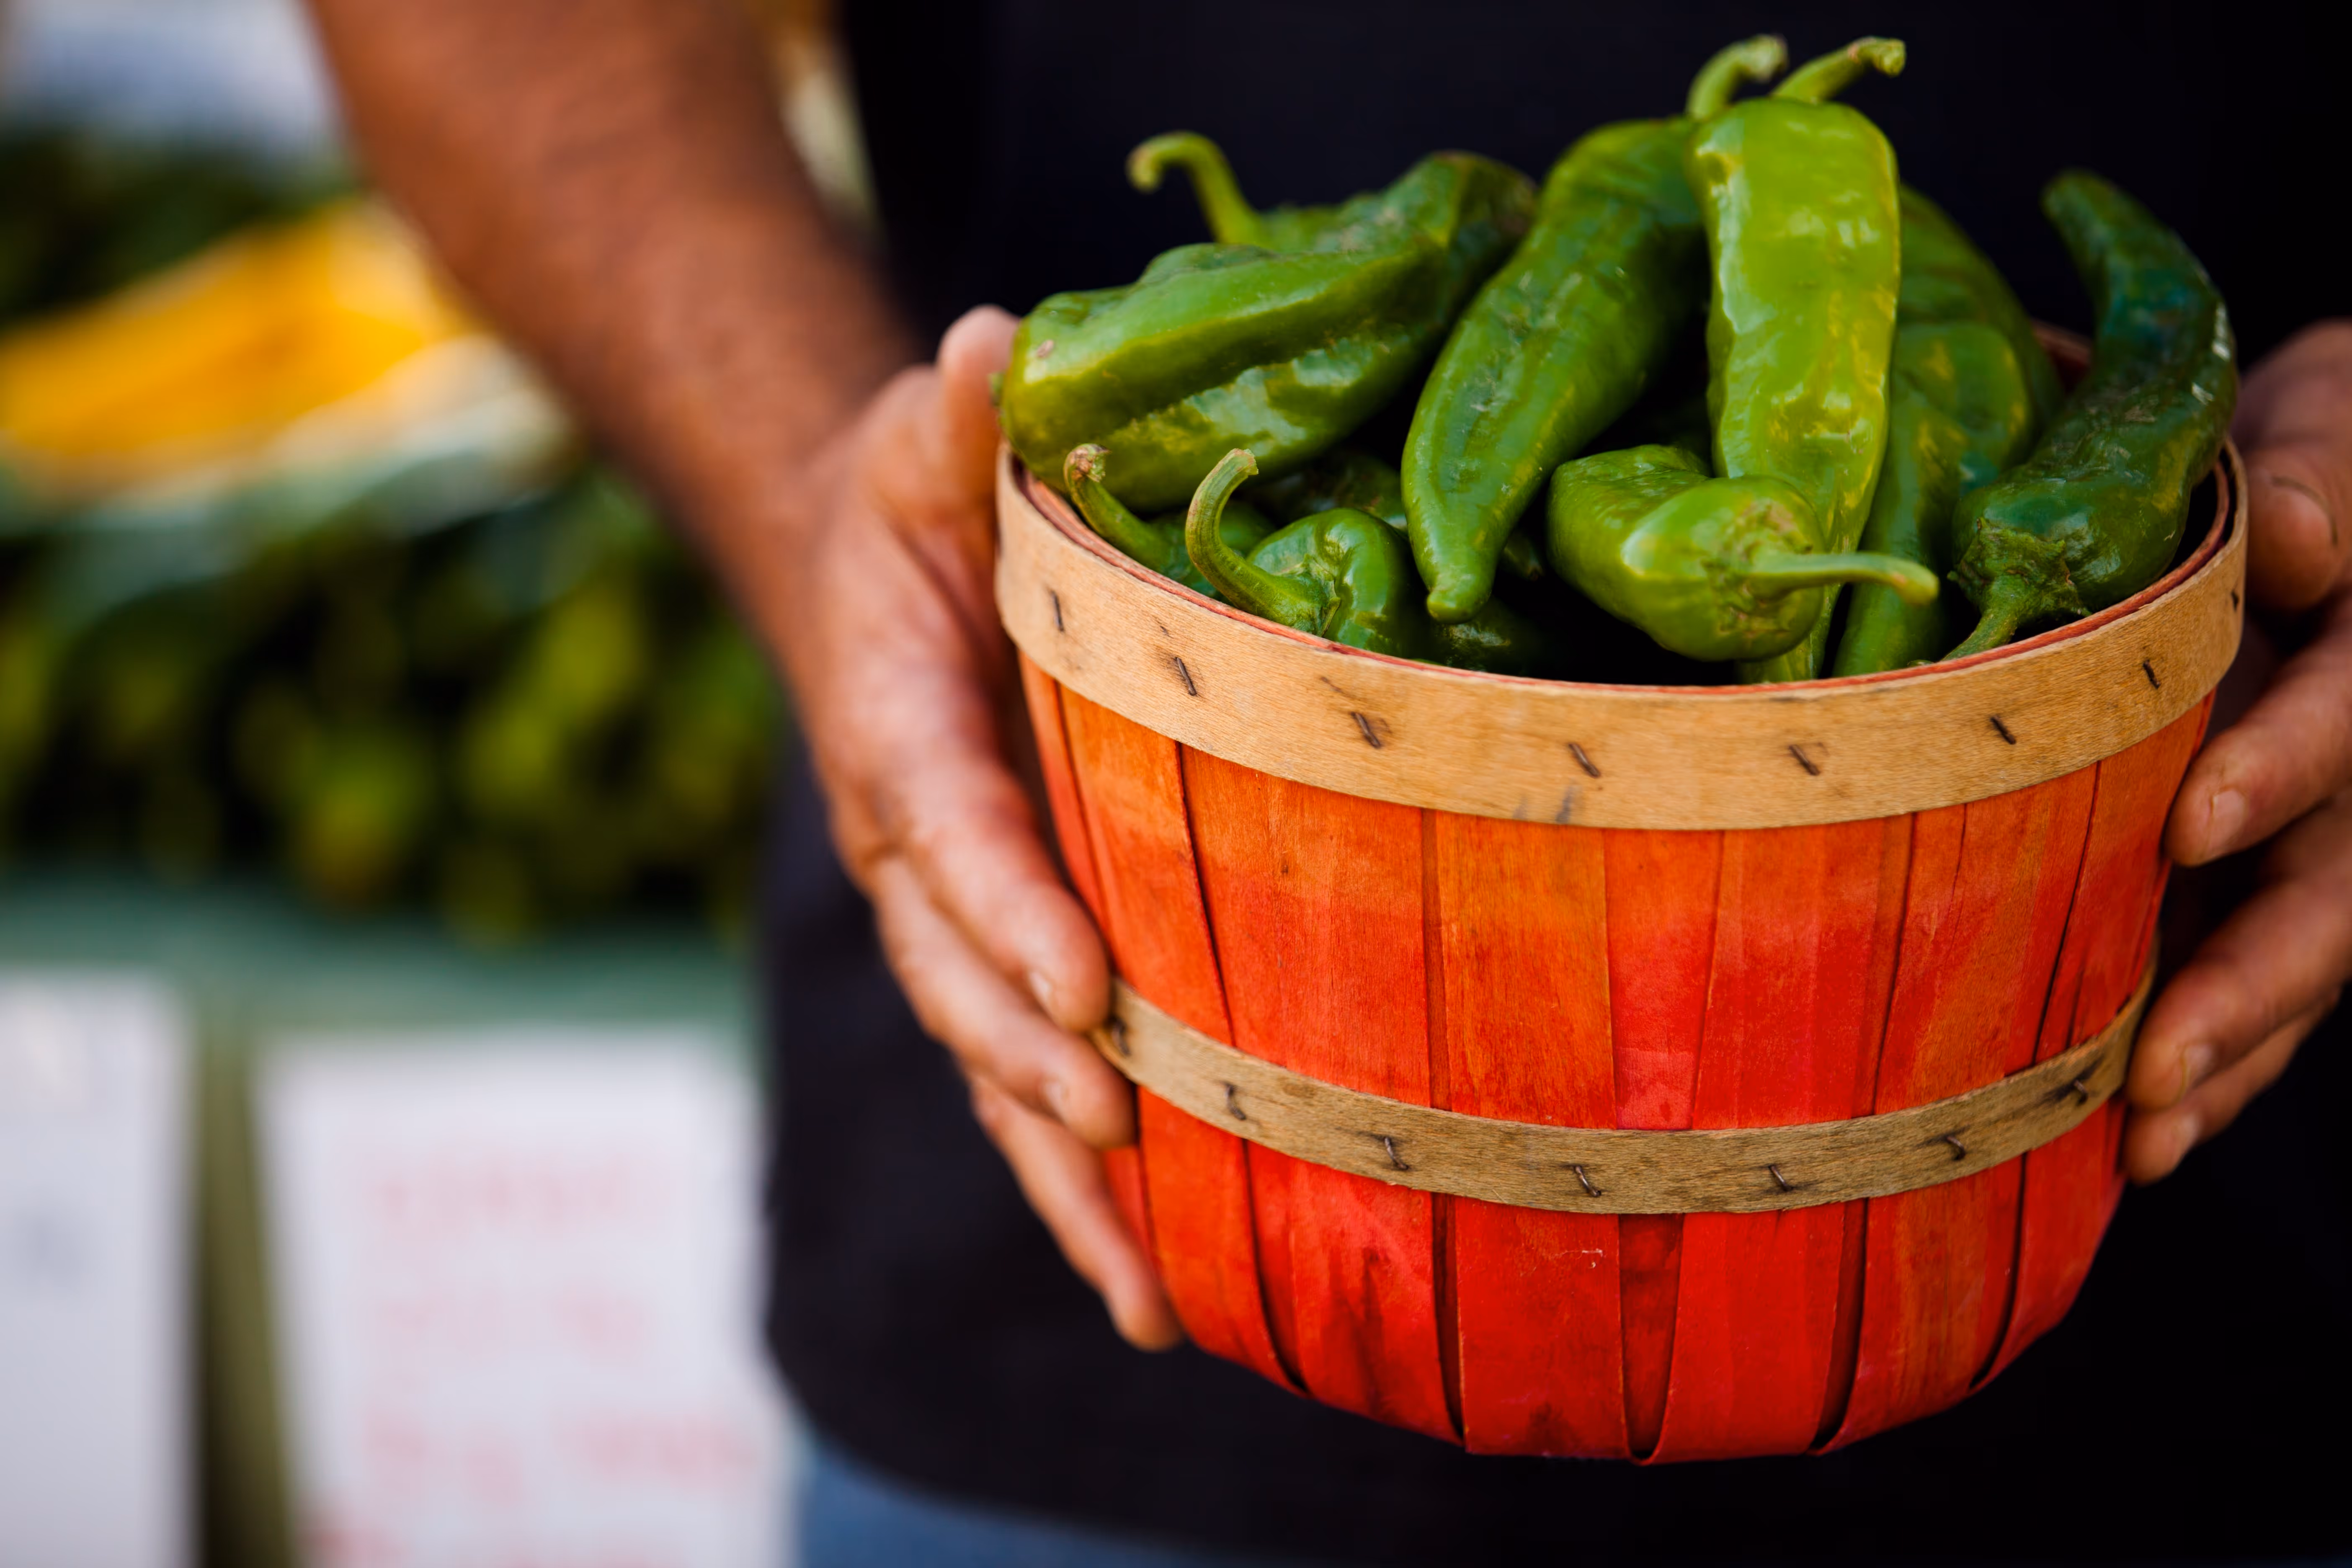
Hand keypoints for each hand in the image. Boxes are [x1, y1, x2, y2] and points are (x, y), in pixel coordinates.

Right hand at [764, 305, 1180, 1346]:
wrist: (870, 587)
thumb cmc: (915, 513)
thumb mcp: (926, 446)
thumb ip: (952, 417)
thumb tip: (989, 342)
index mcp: (895, 733)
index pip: (947, 833)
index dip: (1003, 909)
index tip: (1080, 987)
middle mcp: (916, 855)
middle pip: (963, 984)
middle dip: (1031, 1069)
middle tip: (1116, 1147)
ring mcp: (957, 927)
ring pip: (998, 1071)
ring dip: (1065, 1188)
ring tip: (1153, 1304)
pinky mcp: (1006, 961)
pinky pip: (1036, 1083)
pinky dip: (1089, 1188)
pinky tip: (1166, 1284)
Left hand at [2129, 320, 2351, 1179]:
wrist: (2319, 487)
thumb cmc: (2304, 444)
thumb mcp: (2323, 422)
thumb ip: (2315, 474)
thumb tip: (2297, 543)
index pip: (2334, 715)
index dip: (2276, 767)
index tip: (2191, 825)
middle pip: (2330, 887)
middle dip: (2250, 978)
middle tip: (2159, 1068)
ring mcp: (2324, 835)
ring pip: (2298, 959)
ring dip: (2229, 1053)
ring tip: (2141, 1141)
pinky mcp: (2278, 877)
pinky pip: (2265, 983)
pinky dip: (2219, 1060)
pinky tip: (2137, 1140)